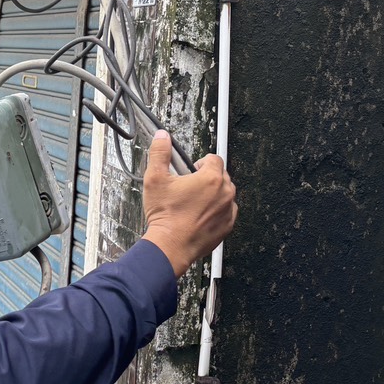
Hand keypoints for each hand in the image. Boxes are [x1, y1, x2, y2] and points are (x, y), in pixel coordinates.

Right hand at [142, 131, 236, 277]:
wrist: (170, 246)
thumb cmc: (166, 216)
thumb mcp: (155, 179)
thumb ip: (160, 153)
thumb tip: (162, 137)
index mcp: (211, 178)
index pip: (213, 158)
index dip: (199, 163)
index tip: (190, 171)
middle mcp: (225, 193)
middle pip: (220, 175)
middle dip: (206, 178)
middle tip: (188, 188)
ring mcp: (228, 211)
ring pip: (224, 194)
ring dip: (212, 195)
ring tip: (192, 203)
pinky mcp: (227, 226)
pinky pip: (226, 212)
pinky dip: (215, 211)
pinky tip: (198, 216)